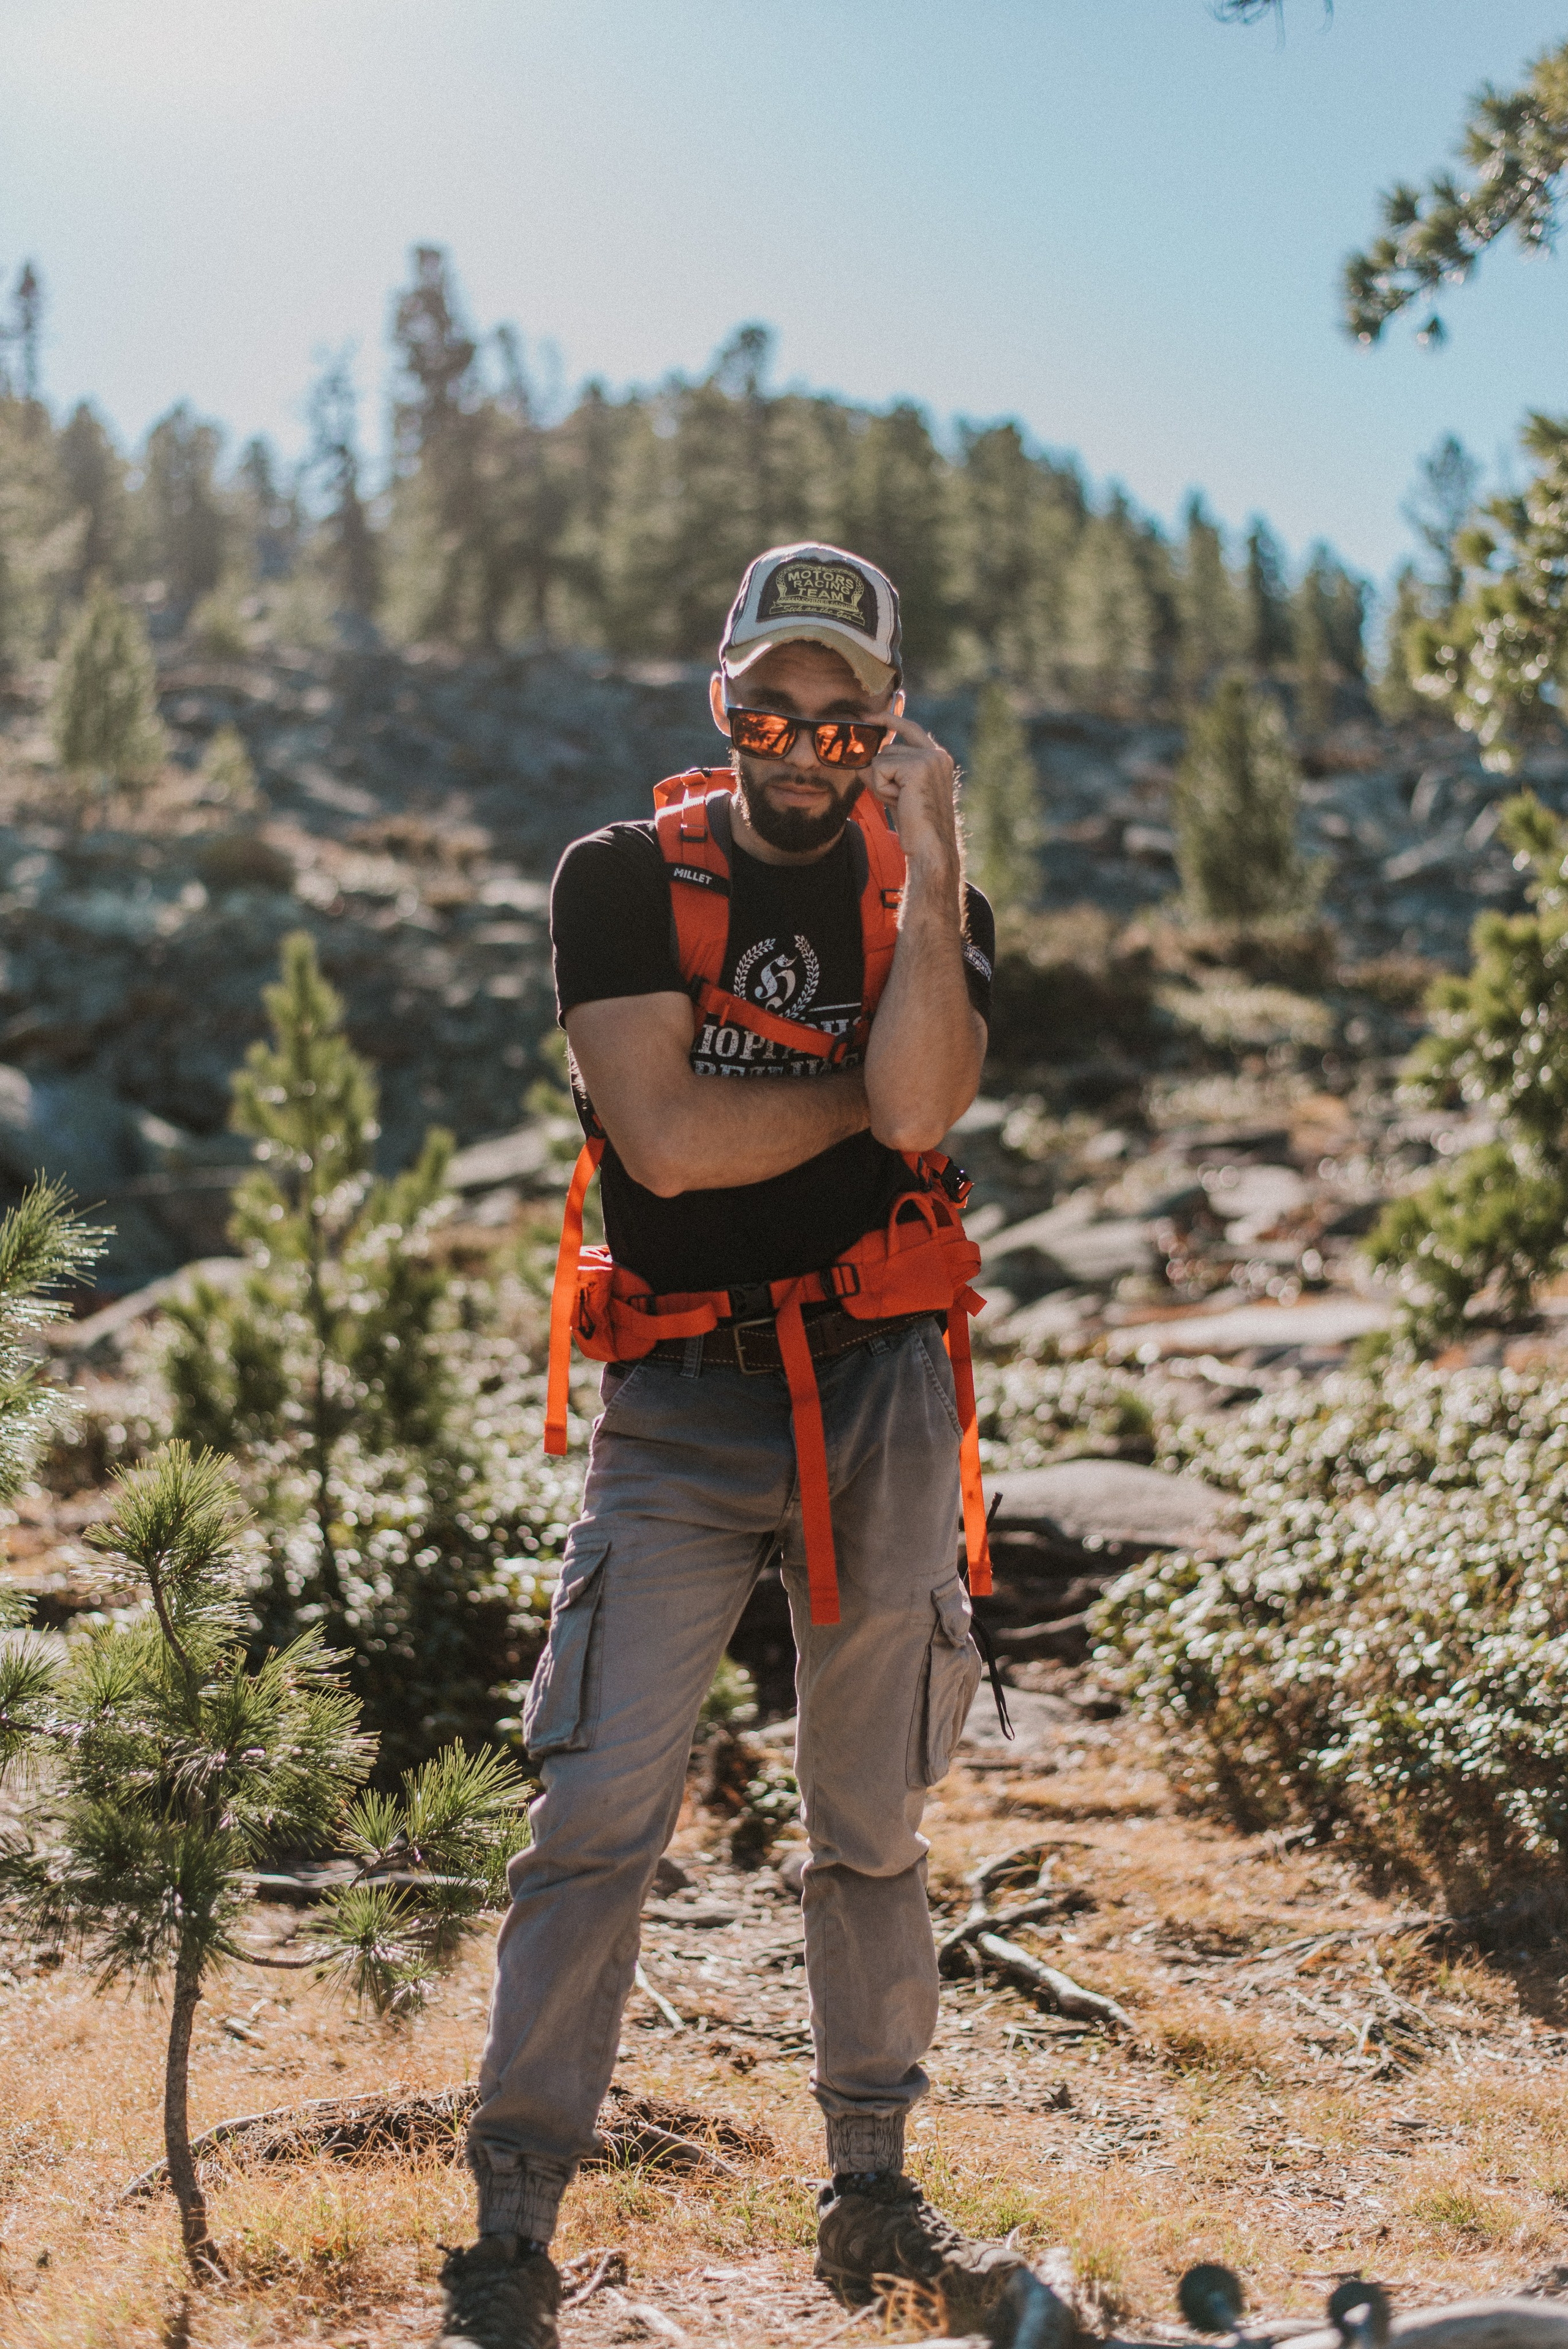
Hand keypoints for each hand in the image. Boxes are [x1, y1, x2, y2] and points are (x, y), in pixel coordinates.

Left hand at [866, 712, 960, 883]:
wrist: (930, 846)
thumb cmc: (914, 824)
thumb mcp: (899, 790)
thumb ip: (887, 771)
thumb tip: (860, 759)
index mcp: (938, 758)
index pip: (910, 728)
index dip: (890, 719)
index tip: (871, 714)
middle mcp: (936, 754)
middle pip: (887, 749)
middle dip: (881, 774)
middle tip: (898, 799)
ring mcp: (929, 758)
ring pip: (881, 760)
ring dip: (881, 784)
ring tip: (902, 802)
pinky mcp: (917, 767)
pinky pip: (879, 769)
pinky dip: (882, 788)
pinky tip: (899, 801)